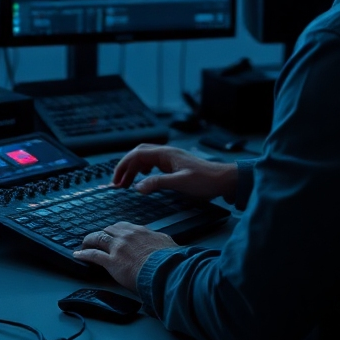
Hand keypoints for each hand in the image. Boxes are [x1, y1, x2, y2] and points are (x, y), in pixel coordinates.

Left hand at [72, 222, 175, 290]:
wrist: (166, 269)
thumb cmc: (169, 259)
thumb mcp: (167, 243)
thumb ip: (159, 240)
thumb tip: (161, 242)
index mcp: (140, 231)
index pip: (123, 226)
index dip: (115, 231)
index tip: (113, 234)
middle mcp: (127, 235)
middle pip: (108, 230)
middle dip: (102, 234)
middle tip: (98, 239)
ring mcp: (118, 247)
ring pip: (98, 238)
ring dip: (90, 240)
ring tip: (84, 244)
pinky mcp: (112, 261)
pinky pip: (93, 255)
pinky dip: (84, 253)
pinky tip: (78, 254)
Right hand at [112, 144, 237, 202]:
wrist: (223, 179)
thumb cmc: (205, 180)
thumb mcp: (180, 183)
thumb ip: (158, 183)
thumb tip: (137, 187)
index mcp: (166, 153)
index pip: (137, 154)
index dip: (124, 166)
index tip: (116, 181)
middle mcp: (166, 152)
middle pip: (139, 153)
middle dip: (126, 166)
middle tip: (117, 183)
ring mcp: (171, 157)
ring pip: (145, 157)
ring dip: (134, 168)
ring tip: (126, 182)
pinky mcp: (175, 164)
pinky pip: (153, 162)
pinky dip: (143, 169)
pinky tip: (143, 178)